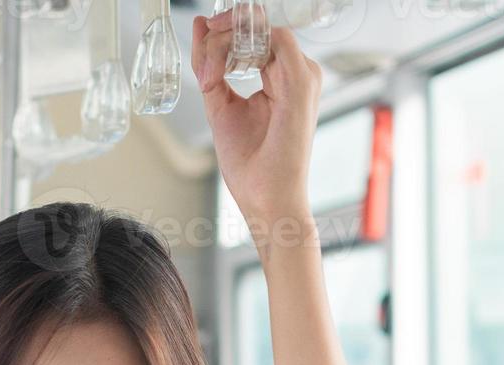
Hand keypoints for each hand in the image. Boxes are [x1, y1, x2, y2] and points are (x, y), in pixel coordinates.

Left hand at [191, 10, 321, 231]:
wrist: (266, 198)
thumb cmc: (251, 166)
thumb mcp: (221, 106)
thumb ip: (211, 68)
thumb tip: (200, 28)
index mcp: (283, 78)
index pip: (255, 35)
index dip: (225, 30)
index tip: (200, 35)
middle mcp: (298, 73)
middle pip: (258, 27)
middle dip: (221, 30)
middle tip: (200, 39)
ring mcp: (302, 76)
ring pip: (261, 28)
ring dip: (223, 40)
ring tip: (206, 73)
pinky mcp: (300, 83)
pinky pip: (271, 37)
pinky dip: (234, 48)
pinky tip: (216, 74)